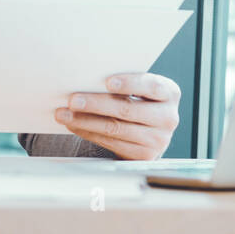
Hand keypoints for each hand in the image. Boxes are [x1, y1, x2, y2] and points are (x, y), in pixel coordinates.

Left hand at [54, 72, 180, 158]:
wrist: (150, 133)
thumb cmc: (139, 101)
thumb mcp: (141, 90)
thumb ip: (125, 85)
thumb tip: (87, 77)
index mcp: (170, 93)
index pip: (151, 86)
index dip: (129, 83)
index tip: (107, 81)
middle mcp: (168, 117)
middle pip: (127, 109)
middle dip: (96, 104)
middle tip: (73, 100)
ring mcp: (159, 139)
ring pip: (116, 128)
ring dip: (86, 121)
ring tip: (65, 114)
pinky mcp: (144, 155)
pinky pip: (111, 143)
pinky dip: (89, 133)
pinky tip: (74, 125)